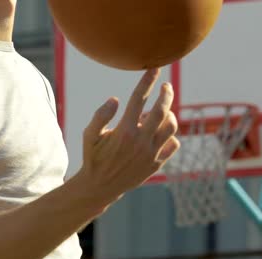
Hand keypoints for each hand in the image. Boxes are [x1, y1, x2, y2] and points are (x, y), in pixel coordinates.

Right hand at [76, 68, 180, 207]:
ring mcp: (151, 154)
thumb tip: (115, 99)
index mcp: (124, 130)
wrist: (101, 187)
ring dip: (168, 115)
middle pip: (162, 110)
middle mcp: (140, 141)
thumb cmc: (93, 157)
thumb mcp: (88, 135)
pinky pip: (173, 144)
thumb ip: (100, 115)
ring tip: (160, 114)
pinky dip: (170, 136)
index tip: (155, 69)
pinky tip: (160, 134)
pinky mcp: (157, 164)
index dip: (148, 81)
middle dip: (167, 93)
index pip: (139, 99)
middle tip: (167, 86)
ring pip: (171, 126)